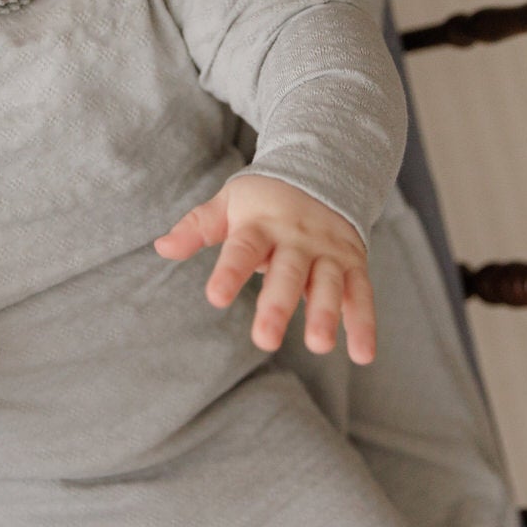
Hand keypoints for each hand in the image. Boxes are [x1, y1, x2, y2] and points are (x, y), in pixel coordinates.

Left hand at [153, 174, 377, 363]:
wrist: (322, 170)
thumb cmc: (264, 199)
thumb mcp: (230, 203)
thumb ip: (198, 227)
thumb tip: (162, 247)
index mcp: (261, 224)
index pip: (243, 248)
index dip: (230, 272)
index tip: (215, 297)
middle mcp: (297, 239)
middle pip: (287, 273)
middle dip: (277, 305)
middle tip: (265, 339)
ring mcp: (328, 252)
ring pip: (327, 284)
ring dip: (325, 315)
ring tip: (319, 345)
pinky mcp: (354, 264)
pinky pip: (361, 294)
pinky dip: (364, 324)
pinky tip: (363, 355)